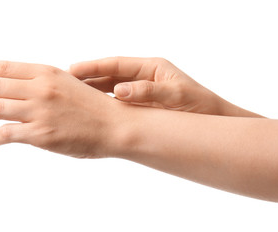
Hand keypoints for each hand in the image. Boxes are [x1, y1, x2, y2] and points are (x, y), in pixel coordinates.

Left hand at [0, 61, 120, 157]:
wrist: (116, 126)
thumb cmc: (95, 107)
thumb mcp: (69, 84)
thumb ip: (44, 83)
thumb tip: (16, 87)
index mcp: (48, 74)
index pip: (3, 67)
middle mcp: (41, 89)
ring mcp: (40, 112)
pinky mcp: (42, 135)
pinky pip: (4, 133)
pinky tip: (1, 137)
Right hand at [68, 57, 223, 114]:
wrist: (213, 121)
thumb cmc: (200, 106)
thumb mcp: (176, 97)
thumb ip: (148, 92)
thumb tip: (120, 91)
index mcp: (151, 68)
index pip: (116, 65)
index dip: (93, 67)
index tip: (73, 70)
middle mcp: (144, 78)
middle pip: (109, 76)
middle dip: (88, 79)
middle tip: (64, 83)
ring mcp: (142, 92)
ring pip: (110, 90)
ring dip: (92, 93)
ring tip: (71, 97)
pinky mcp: (142, 107)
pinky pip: (118, 104)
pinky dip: (104, 106)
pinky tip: (91, 112)